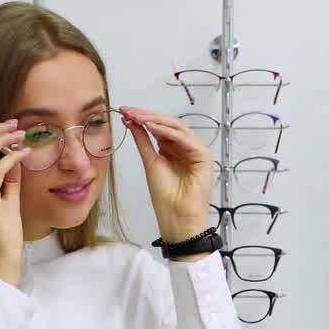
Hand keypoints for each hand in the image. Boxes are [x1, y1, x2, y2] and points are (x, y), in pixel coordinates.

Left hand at [119, 106, 215, 241]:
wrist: (178, 218)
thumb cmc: (165, 197)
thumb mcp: (149, 163)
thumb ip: (143, 141)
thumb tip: (131, 122)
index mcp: (174, 149)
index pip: (160, 128)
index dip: (143, 118)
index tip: (124, 112)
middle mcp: (186, 147)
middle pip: (169, 124)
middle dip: (148, 116)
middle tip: (129, 110)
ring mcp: (196, 150)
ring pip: (177, 128)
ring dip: (156, 121)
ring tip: (138, 117)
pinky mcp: (204, 156)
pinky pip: (184, 138)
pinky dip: (167, 131)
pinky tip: (151, 127)